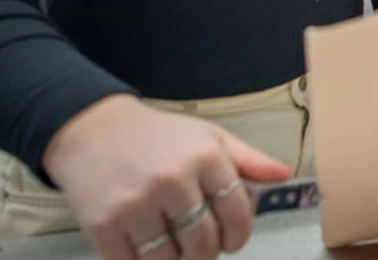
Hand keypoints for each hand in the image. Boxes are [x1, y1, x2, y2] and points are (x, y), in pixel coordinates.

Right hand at [43, 94, 292, 259]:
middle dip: (206, 252)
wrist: (92, 130)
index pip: (237, 213)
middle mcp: (172, 180)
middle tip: (198, 246)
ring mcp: (136, 204)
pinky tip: (141, 246)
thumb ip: (247, 159)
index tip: (231, 241)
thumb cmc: (158, 137)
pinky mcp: (103, 225)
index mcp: (204, 157)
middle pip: (203, 244)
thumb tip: (285, 174)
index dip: (238, 235)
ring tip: (169, 243)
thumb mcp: (208, 136)